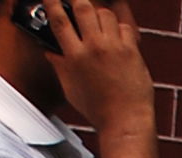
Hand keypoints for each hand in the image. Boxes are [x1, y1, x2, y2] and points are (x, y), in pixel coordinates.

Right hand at [52, 0, 157, 128]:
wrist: (126, 121)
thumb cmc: (98, 109)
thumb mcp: (70, 88)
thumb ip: (59, 65)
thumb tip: (49, 52)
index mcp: (74, 56)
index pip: (59, 20)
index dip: (52, 2)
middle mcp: (94, 48)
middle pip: (83, 7)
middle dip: (79, 0)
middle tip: (77, 1)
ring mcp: (115, 48)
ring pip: (106, 14)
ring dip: (100, 14)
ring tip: (98, 23)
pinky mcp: (132, 52)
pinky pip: (125, 27)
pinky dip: (119, 28)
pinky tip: (117, 37)